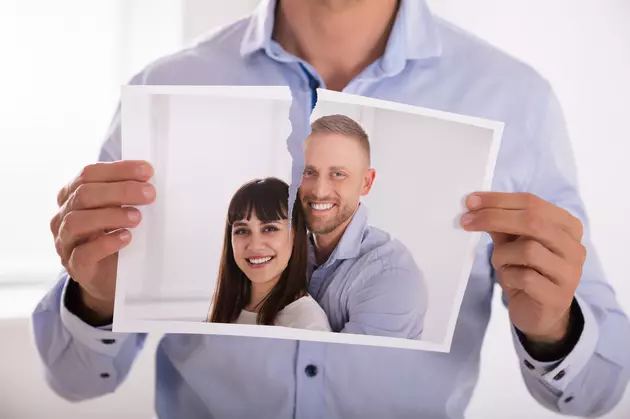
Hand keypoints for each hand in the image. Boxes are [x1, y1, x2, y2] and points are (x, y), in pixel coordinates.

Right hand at [50, 160, 155, 319]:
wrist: (110, 277)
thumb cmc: (115, 235)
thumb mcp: (120, 210)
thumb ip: (128, 195)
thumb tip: (150, 179)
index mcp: (72, 195)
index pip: (89, 174)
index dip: (118, 170)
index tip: (147, 171)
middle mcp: (64, 216)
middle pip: (84, 194)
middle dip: (120, 191)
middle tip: (149, 194)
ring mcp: (66, 242)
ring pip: (78, 221)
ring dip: (111, 215)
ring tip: (137, 217)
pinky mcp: (75, 266)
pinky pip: (83, 253)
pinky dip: (106, 243)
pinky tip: (126, 238)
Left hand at [461, 192, 585, 343]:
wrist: (540, 315)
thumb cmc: (526, 272)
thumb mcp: (512, 244)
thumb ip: (501, 224)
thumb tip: (475, 204)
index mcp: (567, 226)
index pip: (532, 202)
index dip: (499, 200)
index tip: (470, 201)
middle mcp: (574, 247)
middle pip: (533, 221)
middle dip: (494, 218)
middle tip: (466, 221)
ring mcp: (569, 272)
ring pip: (528, 249)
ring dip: (502, 255)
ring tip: (500, 264)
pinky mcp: (558, 296)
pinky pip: (525, 277)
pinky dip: (508, 276)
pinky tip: (509, 280)